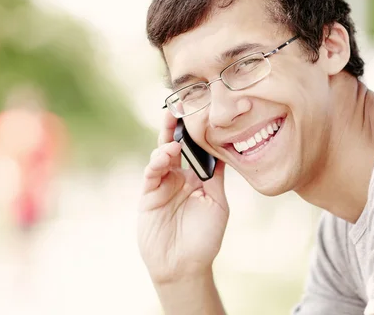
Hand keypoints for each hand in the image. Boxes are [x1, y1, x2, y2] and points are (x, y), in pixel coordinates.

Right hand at [137, 112, 228, 283]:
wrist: (185, 266)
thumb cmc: (204, 238)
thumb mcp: (217, 204)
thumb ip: (216, 177)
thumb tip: (224, 148)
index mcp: (196, 177)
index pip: (195, 148)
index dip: (195, 130)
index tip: (199, 109)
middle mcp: (178, 176)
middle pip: (176, 145)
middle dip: (175, 126)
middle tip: (177, 106)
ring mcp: (162, 184)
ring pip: (162, 155)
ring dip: (167, 143)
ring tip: (175, 139)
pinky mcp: (148, 195)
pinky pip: (152, 174)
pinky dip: (157, 162)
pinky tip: (166, 155)